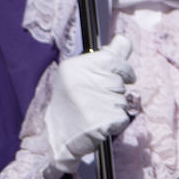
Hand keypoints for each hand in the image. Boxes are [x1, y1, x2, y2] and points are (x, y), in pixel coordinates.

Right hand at [43, 35, 135, 173]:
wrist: (52, 139)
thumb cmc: (69, 104)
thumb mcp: (79, 75)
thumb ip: (106, 57)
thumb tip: (125, 39)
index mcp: (74, 67)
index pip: (113, 59)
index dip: (124, 68)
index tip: (126, 75)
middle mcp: (82, 82)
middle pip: (121, 80)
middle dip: (116, 90)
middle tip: (98, 99)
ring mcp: (92, 102)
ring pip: (123, 99)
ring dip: (115, 107)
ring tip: (94, 112)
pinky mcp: (102, 121)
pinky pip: (124, 117)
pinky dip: (117, 122)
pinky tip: (100, 124)